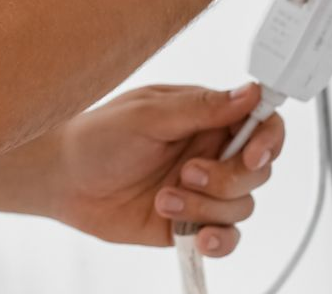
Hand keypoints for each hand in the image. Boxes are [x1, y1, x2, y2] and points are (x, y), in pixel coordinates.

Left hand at [44, 83, 284, 257]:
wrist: (63, 181)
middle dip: (228, 178)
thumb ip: (200, 107)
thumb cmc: (96, 137)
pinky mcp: (190, 222)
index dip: (268, 139)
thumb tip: (249, 92)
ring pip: (241, 205)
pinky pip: (227, 236)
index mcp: (204, 117)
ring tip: (164, 199)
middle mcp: (209, 152)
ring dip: (206, 207)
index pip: (260, 122)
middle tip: (187, 172)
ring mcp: (201, 190)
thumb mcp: (147, 114)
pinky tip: (199, 238)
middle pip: (257, 171)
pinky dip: (220, 240)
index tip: (252, 154)